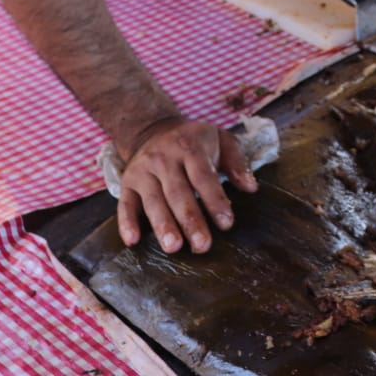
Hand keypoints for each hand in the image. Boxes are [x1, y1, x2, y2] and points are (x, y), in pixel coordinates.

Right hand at [117, 116, 256, 252]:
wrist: (153, 128)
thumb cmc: (194, 141)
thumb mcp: (220, 139)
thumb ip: (236, 162)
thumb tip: (251, 187)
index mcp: (189, 147)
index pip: (203, 176)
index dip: (215, 200)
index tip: (226, 223)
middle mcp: (163, 158)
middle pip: (178, 192)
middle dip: (190, 220)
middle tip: (202, 245)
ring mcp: (143, 171)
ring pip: (152, 201)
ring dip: (163, 225)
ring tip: (174, 248)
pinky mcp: (127, 183)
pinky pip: (125, 203)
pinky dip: (126, 222)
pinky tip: (133, 241)